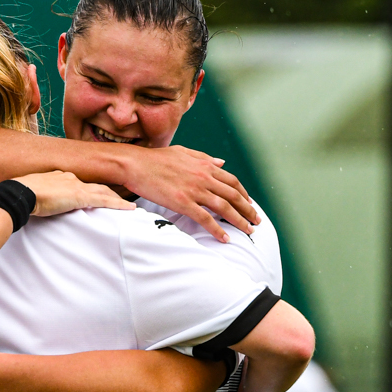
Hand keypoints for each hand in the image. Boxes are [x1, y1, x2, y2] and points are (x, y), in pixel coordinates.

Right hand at [15, 170, 135, 217]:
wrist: (20, 192)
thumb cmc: (22, 195)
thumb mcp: (35, 194)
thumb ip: (42, 198)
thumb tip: (40, 205)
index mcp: (60, 177)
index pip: (82, 183)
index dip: (93, 189)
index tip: (100, 194)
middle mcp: (71, 178)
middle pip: (96, 185)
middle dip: (110, 192)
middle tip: (122, 198)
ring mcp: (76, 186)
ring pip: (103, 192)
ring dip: (117, 199)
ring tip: (130, 206)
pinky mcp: (80, 196)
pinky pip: (104, 200)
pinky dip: (118, 204)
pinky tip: (129, 208)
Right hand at [121, 145, 258, 241]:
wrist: (135, 164)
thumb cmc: (156, 158)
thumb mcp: (184, 152)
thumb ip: (204, 158)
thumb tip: (222, 162)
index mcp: (205, 166)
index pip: (232, 181)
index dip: (243, 194)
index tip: (249, 204)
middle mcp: (204, 178)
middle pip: (233, 196)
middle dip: (248, 210)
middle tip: (256, 221)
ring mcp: (194, 191)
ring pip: (224, 208)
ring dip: (239, 221)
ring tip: (248, 231)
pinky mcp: (183, 203)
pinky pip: (205, 219)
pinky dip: (217, 230)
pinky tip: (225, 239)